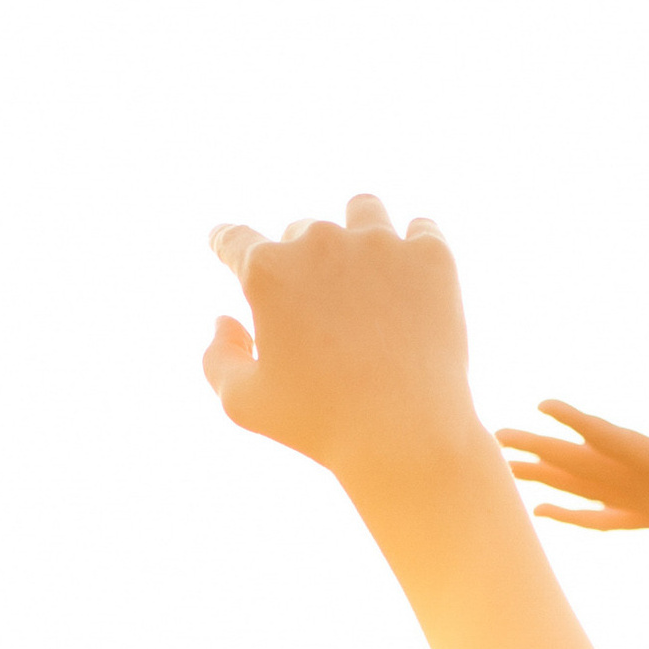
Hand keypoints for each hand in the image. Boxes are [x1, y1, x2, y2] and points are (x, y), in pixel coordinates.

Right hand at [205, 196, 480, 498]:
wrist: (406, 437)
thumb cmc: (320, 426)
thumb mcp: (244, 404)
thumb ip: (218, 359)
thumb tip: (225, 321)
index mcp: (267, 270)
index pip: (234, 239)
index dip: (227, 244)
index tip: (226, 243)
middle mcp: (319, 241)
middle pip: (302, 231)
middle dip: (305, 262)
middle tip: (323, 308)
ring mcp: (378, 243)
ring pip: (362, 211)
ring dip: (359, 234)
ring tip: (369, 272)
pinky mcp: (431, 256)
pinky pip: (422, 229)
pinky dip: (417, 250)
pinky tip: (415, 281)